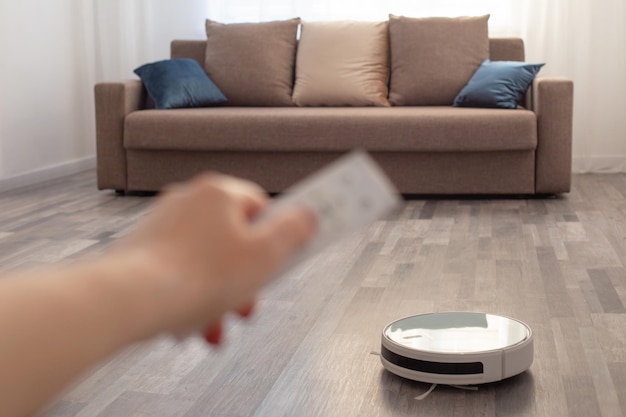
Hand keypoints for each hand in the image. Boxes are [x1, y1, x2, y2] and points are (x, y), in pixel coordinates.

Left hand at [112, 173, 315, 339]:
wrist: (129, 299)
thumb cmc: (198, 278)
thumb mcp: (265, 256)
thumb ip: (293, 231)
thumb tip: (308, 215)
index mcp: (220, 194)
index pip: (261, 206)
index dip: (276, 236)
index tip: (281, 257)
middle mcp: (188, 202)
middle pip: (233, 239)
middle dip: (245, 279)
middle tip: (247, 304)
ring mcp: (162, 226)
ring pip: (206, 263)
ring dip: (218, 297)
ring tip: (217, 328)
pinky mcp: (142, 251)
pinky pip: (179, 273)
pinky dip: (190, 298)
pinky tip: (191, 326)